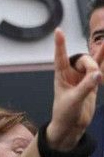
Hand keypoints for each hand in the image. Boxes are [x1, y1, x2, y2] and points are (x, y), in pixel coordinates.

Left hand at [47, 29, 103, 150]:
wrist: (71, 126)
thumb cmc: (65, 113)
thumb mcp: (73, 100)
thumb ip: (85, 87)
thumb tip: (98, 74)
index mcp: (61, 75)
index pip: (60, 56)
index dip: (60, 44)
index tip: (58, 31)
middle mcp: (71, 74)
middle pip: (82, 60)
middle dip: (91, 65)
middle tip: (96, 76)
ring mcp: (82, 78)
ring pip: (92, 63)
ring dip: (99, 57)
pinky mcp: (92, 84)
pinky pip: (99, 70)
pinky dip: (103, 61)